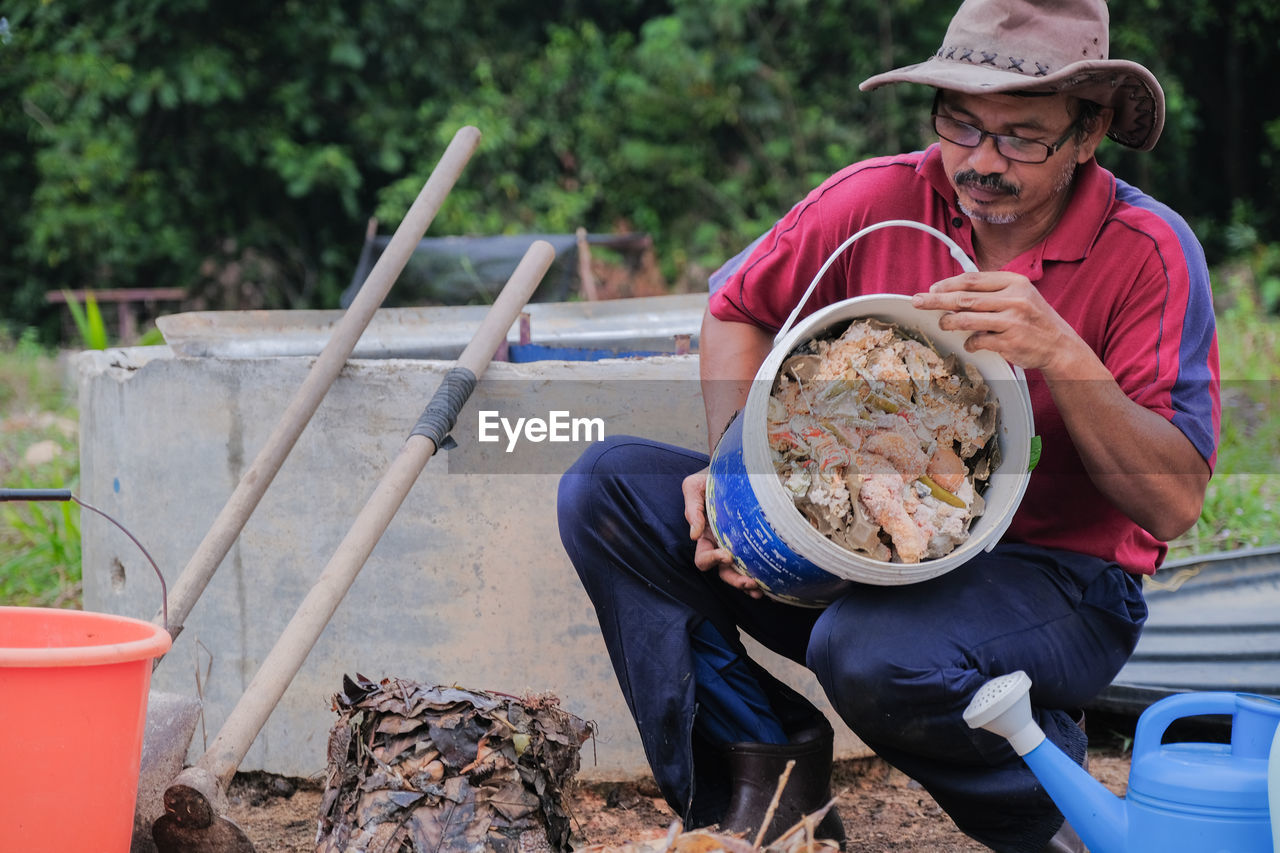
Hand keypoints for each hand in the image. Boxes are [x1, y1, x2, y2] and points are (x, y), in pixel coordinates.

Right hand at [681, 468, 763, 597]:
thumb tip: (694, 535)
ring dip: (750, 584)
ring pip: (741, 572)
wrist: (731, 468)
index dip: (713, 560)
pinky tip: (774, 581)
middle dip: (736, 580)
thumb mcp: (693, 487)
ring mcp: (738, 545)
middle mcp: (720, 545)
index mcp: (705, 536)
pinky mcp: (754, 541)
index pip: (703, 557)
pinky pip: (757, 562)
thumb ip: (692, 510)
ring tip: (762, 590)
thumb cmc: (709, 479)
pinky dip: (764, 574)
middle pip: (724, 572)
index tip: (727, 555)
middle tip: (751, 582)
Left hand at [912, 272, 1085, 375]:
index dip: (948, 283)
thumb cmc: (1033, 319)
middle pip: (964, 297)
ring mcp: (1012, 321)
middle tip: (917, 301)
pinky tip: (970, 343)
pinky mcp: (1009, 341)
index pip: (972, 279)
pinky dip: (969, 342)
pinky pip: (978, 340)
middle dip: (936, 300)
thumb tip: (953, 294)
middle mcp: (1014, 299)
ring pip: (966, 318)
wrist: (1059, 345)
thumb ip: (991, 292)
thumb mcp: (1019, 295)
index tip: (932, 289)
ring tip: (943, 324)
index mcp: (1014, 282)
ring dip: (949, 322)